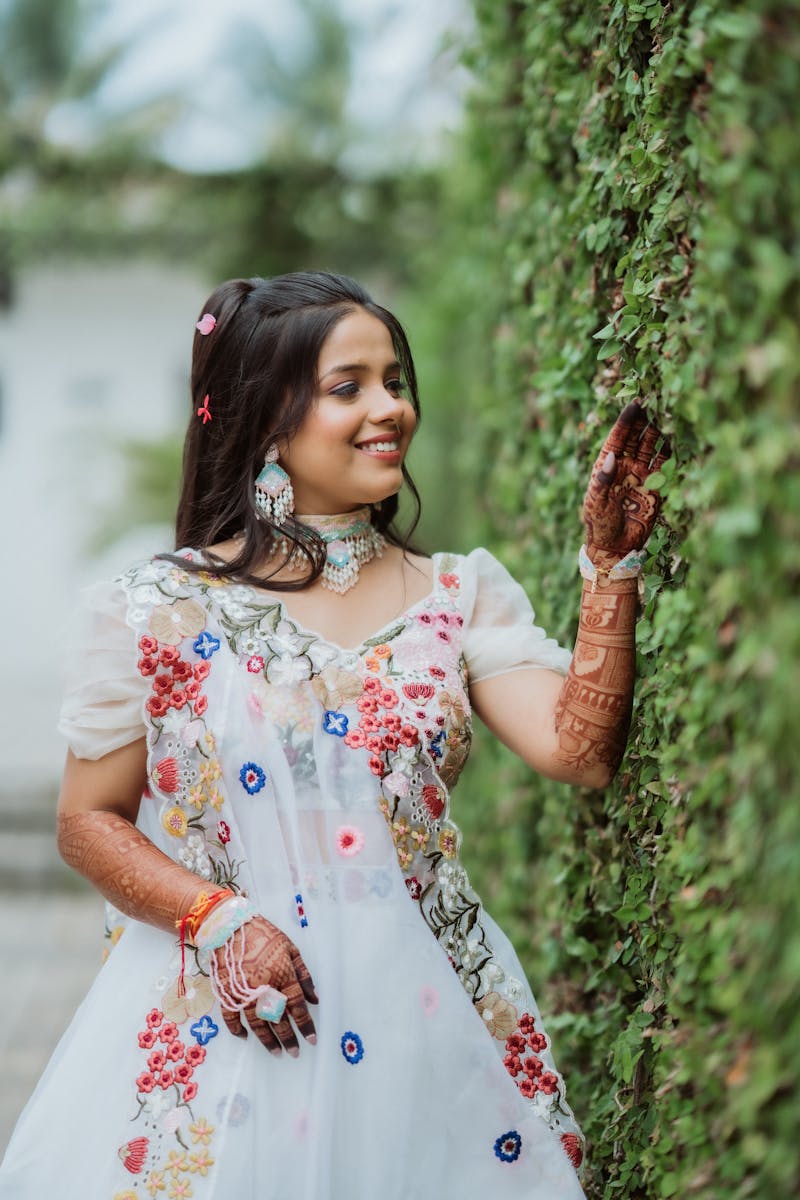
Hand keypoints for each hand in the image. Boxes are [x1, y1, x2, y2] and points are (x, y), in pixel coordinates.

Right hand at [214, 915, 317, 1056]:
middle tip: (294, 1053)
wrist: (231, 926)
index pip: (297, 1007)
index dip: (306, 1025)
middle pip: (278, 1020)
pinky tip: (245, 1037)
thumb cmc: (265, 934)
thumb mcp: (290, 949)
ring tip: (275, 1052)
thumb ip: (303, 974)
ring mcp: (244, 993)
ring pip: (257, 1024)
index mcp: (283, 976)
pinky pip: (231, 1017)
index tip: (312, 1040)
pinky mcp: (227, 993)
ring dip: (267, 1040)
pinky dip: (237, 1029)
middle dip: (288, 1039)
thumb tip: (314, 999)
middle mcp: (264, 988)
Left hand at [582, 401, 668, 559]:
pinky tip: (680, 436)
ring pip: (652, 445)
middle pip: (637, 435)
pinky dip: (672, 450)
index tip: (637, 402)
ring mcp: (641, 474)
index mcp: (607, 465)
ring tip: (671, 411)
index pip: (619, 436)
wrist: (615, 546)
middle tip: (658, 398)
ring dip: (659, 430)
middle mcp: (625, 465)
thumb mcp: (596, 503)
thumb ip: (603, 481)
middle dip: (646, 418)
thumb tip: (611, 457)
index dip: (627, 419)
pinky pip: (665, 464)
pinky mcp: (656, 485)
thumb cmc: (599, 524)